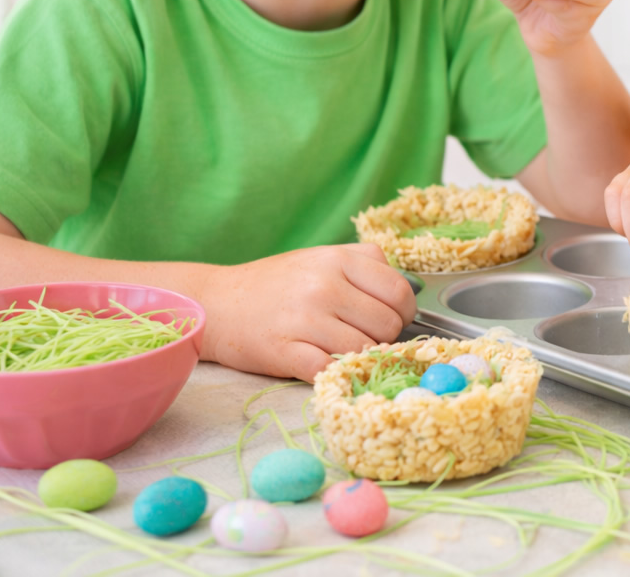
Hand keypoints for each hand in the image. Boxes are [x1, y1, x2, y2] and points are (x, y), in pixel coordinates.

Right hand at [196, 243, 415, 381]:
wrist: (216, 303)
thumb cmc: (275, 283)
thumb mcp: (321, 257)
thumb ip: (365, 264)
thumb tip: (413, 288)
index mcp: (337, 259)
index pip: (399, 291)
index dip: (404, 311)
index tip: (393, 318)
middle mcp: (323, 286)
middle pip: (387, 325)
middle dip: (383, 337)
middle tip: (364, 336)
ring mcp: (304, 320)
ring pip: (364, 350)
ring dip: (360, 356)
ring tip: (343, 349)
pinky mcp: (285, 352)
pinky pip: (332, 369)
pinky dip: (336, 371)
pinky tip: (325, 362)